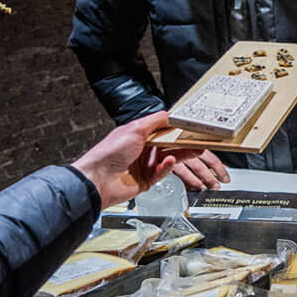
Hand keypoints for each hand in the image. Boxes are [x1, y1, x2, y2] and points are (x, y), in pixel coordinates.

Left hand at [72, 113, 199, 207]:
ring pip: (169, 158)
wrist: (98, 179)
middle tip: (199, 139)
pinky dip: (167, 167)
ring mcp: (145, 165)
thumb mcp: (135, 129)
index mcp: (138, 135)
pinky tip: (168, 162)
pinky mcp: (147, 180)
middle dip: (184, 142)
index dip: (177, 128)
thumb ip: (156, 121)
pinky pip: (162, 172)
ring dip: (181, 154)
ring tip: (194, 150)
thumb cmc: (109, 153)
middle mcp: (142, 149)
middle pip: (169, 144)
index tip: (191, 127)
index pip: (163, 129)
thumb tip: (171, 115)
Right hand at [171, 149, 233, 191]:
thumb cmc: (179, 148)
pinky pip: (178, 175)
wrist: (161, 146)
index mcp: (195, 146)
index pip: (211, 158)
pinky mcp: (167, 166)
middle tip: (216, 187)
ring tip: (205, 189)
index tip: (226, 179)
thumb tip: (224, 167)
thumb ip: (208, 159)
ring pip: (188, 172)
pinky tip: (191, 187)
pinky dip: (186, 182)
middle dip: (210, 179)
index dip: (220, 170)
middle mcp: (186, 151)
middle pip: (201, 166)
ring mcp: (175, 158)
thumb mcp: (195, 150)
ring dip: (198, 182)